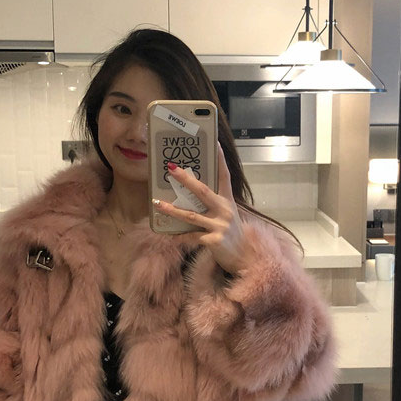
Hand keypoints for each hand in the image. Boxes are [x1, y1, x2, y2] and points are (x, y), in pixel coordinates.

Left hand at [152, 142, 247, 275]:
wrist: (244, 257)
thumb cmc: (232, 234)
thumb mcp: (227, 214)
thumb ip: (214, 203)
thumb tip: (192, 191)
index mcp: (228, 201)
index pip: (224, 175)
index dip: (220, 159)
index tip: (214, 142)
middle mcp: (225, 210)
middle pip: (203, 191)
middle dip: (185, 179)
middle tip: (171, 168)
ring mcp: (220, 226)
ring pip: (191, 215)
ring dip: (171, 209)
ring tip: (157, 203)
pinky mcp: (214, 241)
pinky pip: (190, 236)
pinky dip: (178, 236)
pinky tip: (167, 234)